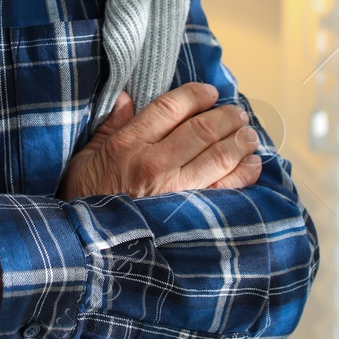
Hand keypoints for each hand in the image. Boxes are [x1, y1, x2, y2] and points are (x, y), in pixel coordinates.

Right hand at [57, 81, 263, 199]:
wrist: (89, 246)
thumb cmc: (86, 198)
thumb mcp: (86, 156)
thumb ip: (110, 125)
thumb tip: (127, 98)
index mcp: (128, 144)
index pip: (170, 108)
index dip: (195, 95)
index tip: (209, 92)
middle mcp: (155, 164)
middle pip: (201, 129)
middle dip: (225, 117)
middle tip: (236, 113)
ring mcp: (174, 190)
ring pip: (218, 156)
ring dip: (239, 141)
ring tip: (249, 134)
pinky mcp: (189, 213)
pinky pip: (226, 188)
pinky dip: (244, 173)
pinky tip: (253, 164)